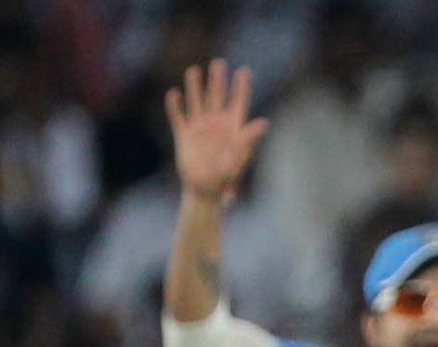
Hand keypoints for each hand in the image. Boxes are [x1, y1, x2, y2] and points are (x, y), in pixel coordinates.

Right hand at [165, 59, 268, 201]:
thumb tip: (263, 122)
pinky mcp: (184, 135)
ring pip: (196, 102)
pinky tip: (173, 94)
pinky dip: (175, 107)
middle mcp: (216, 123)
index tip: (244, 71)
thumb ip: (248, 139)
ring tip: (194, 70)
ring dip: (195, 87)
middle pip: (217, 96)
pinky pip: (178, 117)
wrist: (204, 190)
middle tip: (219, 64)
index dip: (241, 87)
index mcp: (232, 127)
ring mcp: (199, 128)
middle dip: (217, 80)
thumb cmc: (225, 177)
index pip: (238, 102)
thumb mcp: (238, 158)